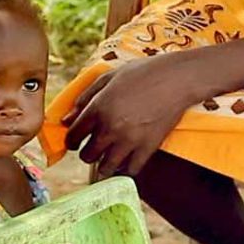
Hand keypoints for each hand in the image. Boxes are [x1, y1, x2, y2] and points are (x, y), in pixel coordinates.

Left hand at [63, 54, 207, 177]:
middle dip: (86, 153)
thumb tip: (66, 120)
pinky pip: (131, 170)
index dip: (70, 141)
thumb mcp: (106, 78)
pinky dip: (125, 169)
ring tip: (107, 157)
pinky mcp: (149, 147)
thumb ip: (84, 99)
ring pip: (106, 167)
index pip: (74, 135)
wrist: (177, 79)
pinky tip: (125, 161)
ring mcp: (130, 140)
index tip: (74, 142)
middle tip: (91, 148)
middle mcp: (111, 127)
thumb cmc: (141, 73)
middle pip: (87, 155)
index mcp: (98, 108)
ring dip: (103, 165)